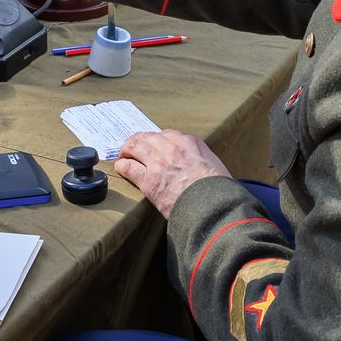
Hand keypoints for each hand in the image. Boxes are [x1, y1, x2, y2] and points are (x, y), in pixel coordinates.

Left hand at [114, 129, 232, 216]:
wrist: (214, 207)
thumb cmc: (219, 189)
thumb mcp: (215, 163)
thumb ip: (202, 155)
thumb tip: (196, 159)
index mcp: (189, 142)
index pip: (166, 134)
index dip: (157, 140)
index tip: (154, 146)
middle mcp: (171, 148)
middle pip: (147, 136)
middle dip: (138, 141)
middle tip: (133, 149)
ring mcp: (158, 163)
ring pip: (134, 146)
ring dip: (127, 150)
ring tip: (124, 156)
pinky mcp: (149, 181)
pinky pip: (128, 167)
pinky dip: (122, 166)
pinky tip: (122, 168)